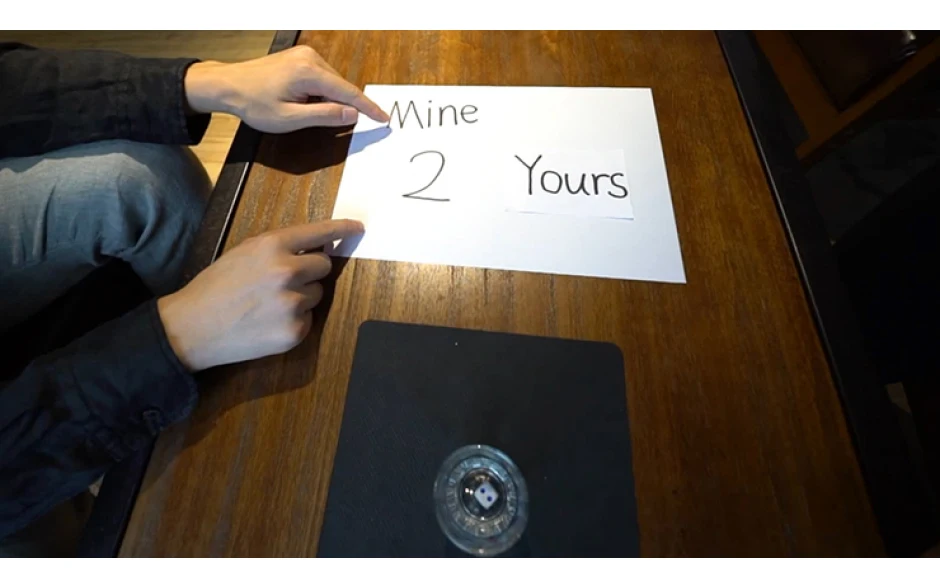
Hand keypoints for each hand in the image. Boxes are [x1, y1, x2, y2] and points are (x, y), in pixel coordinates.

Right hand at [157, 219, 364, 371]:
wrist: (192, 327)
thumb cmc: (216, 286)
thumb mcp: (244, 252)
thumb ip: (279, 247)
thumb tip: (316, 245)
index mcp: (272, 246)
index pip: (320, 233)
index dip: (343, 229)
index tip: (358, 228)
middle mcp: (287, 272)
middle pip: (324, 266)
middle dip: (310, 271)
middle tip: (284, 280)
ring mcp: (293, 304)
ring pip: (316, 294)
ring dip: (301, 296)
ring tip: (268, 304)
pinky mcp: (294, 332)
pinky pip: (308, 319)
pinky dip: (294, 320)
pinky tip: (267, 322)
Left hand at [184, 45, 388, 132]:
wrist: (228, 85)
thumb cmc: (254, 103)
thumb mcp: (290, 118)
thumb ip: (324, 116)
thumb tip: (352, 114)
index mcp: (309, 72)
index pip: (348, 93)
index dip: (368, 108)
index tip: (384, 118)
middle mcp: (310, 58)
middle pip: (340, 88)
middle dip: (340, 107)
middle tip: (321, 122)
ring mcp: (305, 55)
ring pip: (331, 84)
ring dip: (327, 101)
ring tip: (299, 110)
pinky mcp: (300, 58)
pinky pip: (321, 78)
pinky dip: (320, 93)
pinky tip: (300, 102)